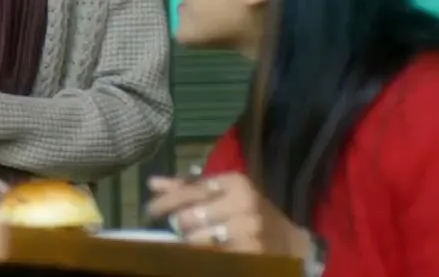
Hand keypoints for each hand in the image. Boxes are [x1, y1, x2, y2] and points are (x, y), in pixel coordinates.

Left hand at [145, 172, 312, 257]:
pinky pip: (211, 256)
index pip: (191, 191)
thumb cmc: (248, 212)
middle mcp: (244, 204)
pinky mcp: (251, 253)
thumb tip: (152, 183)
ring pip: (197, 240)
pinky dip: (201, 255)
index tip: (150, 209)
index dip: (166, 201)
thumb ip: (188, 187)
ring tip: (192, 241)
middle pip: (190, 217)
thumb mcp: (224, 193)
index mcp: (236, 183)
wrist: (288, 241)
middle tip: (178, 229)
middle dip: (179, 225)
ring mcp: (249, 230)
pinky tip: (203, 252)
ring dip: (188, 243)